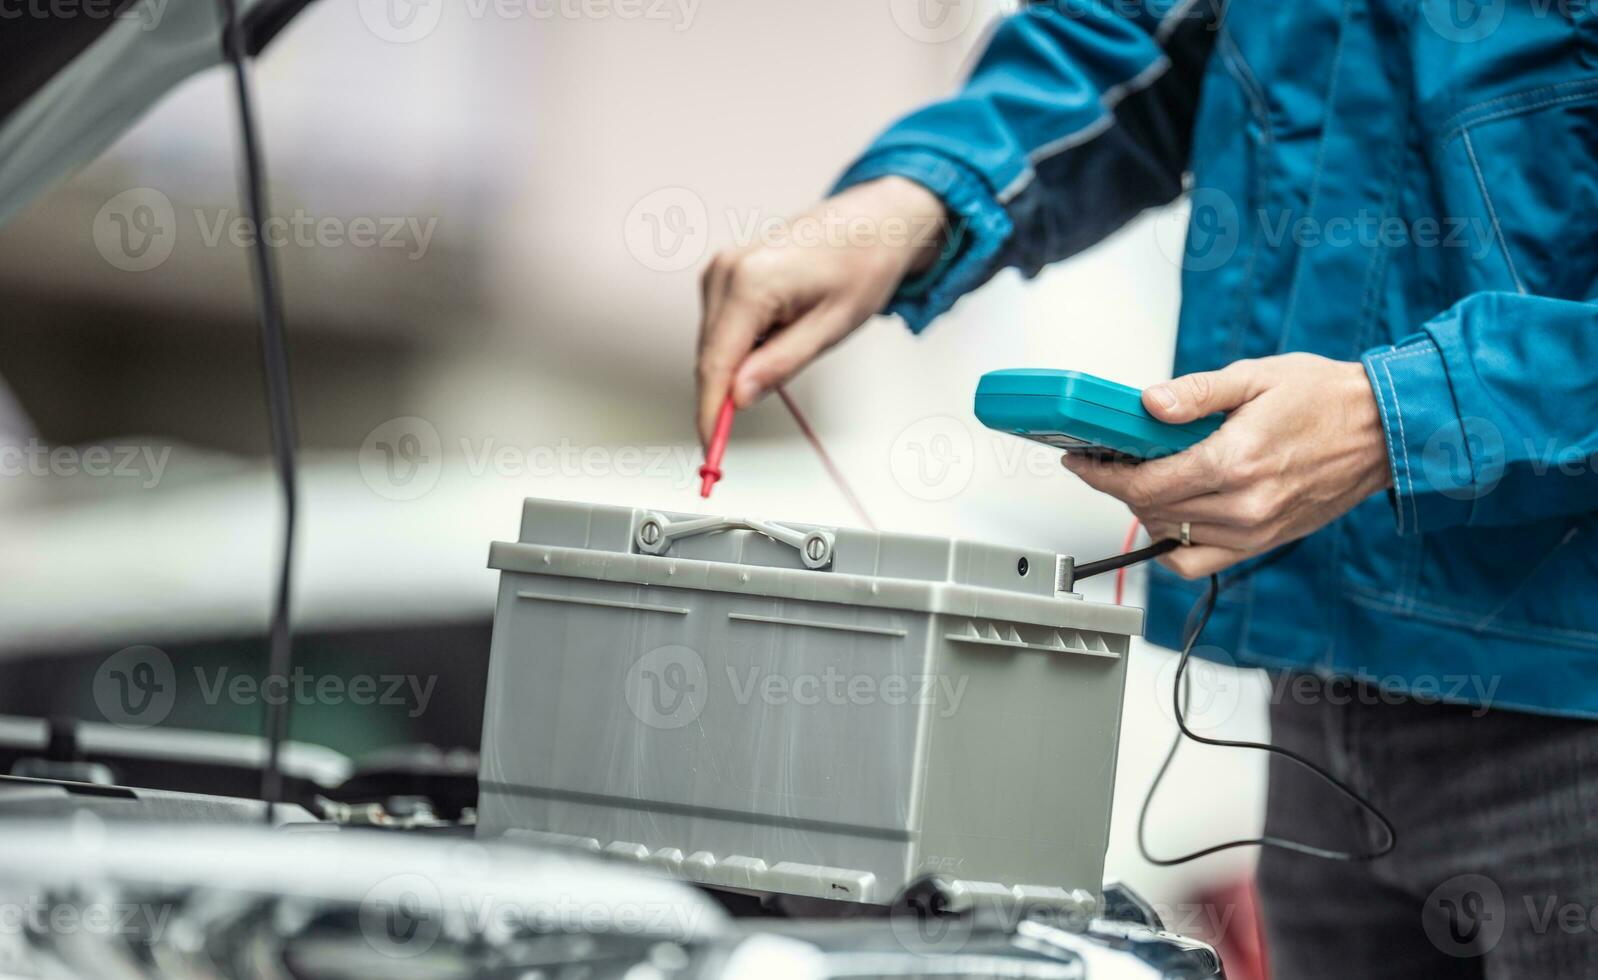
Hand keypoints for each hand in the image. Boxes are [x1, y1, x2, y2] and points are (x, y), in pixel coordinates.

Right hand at [695, 177, 945, 445]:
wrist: (875, 221)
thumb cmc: (863, 264)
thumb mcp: (831, 327)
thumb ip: (781, 364)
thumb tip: (739, 397)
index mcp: (751, 283)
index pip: (715, 364)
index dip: (709, 413)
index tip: (709, 448)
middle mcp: (726, 271)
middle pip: (709, 357)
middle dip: (725, 395)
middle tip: (748, 425)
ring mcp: (722, 269)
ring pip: (713, 344)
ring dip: (738, 366)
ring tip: (796, 342)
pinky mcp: (725, 272)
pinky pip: (722, 326)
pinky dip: (742, 346)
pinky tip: (782, 330)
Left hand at [1061, 353, 1392, 577]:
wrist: (1384, 431)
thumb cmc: (1324, 399)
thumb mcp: (1255, 376)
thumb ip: (1195, 393)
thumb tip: (1148, 404)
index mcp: (1235, 462)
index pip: (1145, 484)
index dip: (1103, 475)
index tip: (1082, 462)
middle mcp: (1243, 505)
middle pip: (1152, 511)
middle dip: (1119, 487)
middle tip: (1108, 462)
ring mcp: (1254, 532)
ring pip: (1170, 539)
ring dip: (1146, 512)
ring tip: (1142, 480)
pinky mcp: (1264, 544)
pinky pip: (1199, 563)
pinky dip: (1174, 545)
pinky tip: (1171, 515)